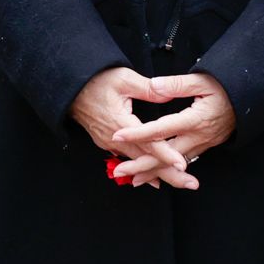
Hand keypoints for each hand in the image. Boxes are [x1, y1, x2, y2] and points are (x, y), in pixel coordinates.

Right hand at [69, 67, 189, 190]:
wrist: (71, 89)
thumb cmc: (98, 80)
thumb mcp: (124, 78)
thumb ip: (148, 88)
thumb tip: (169, 95)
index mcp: (120, 122)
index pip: (147, 142)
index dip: (165, 154)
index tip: (182, 165)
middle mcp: (115, 138)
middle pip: (145, 160)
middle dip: (169, 173)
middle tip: (192, 184)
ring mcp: (110, 143)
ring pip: (138, 162)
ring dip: (159, 173)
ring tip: (181, 182)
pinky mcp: (108, 142)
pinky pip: (129, 158)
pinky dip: (144, 168)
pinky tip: (155, 179)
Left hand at [110, 74, 236, 190]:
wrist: (251, 99)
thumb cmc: (227, 86)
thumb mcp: (203, 79)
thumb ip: (177, 84)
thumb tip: (155, 86)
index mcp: (194, 119)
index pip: (161, 129)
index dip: (138, 133)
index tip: (118, 135)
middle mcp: (198, 136)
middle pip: (166, 155)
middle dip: (142, 164)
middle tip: (119, 171)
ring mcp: (203, 144)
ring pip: (175, 163)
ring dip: (154, 171)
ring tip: (133, 179)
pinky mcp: (207, 146)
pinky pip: (185, 161)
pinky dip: (170, 169)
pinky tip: (159, 173)